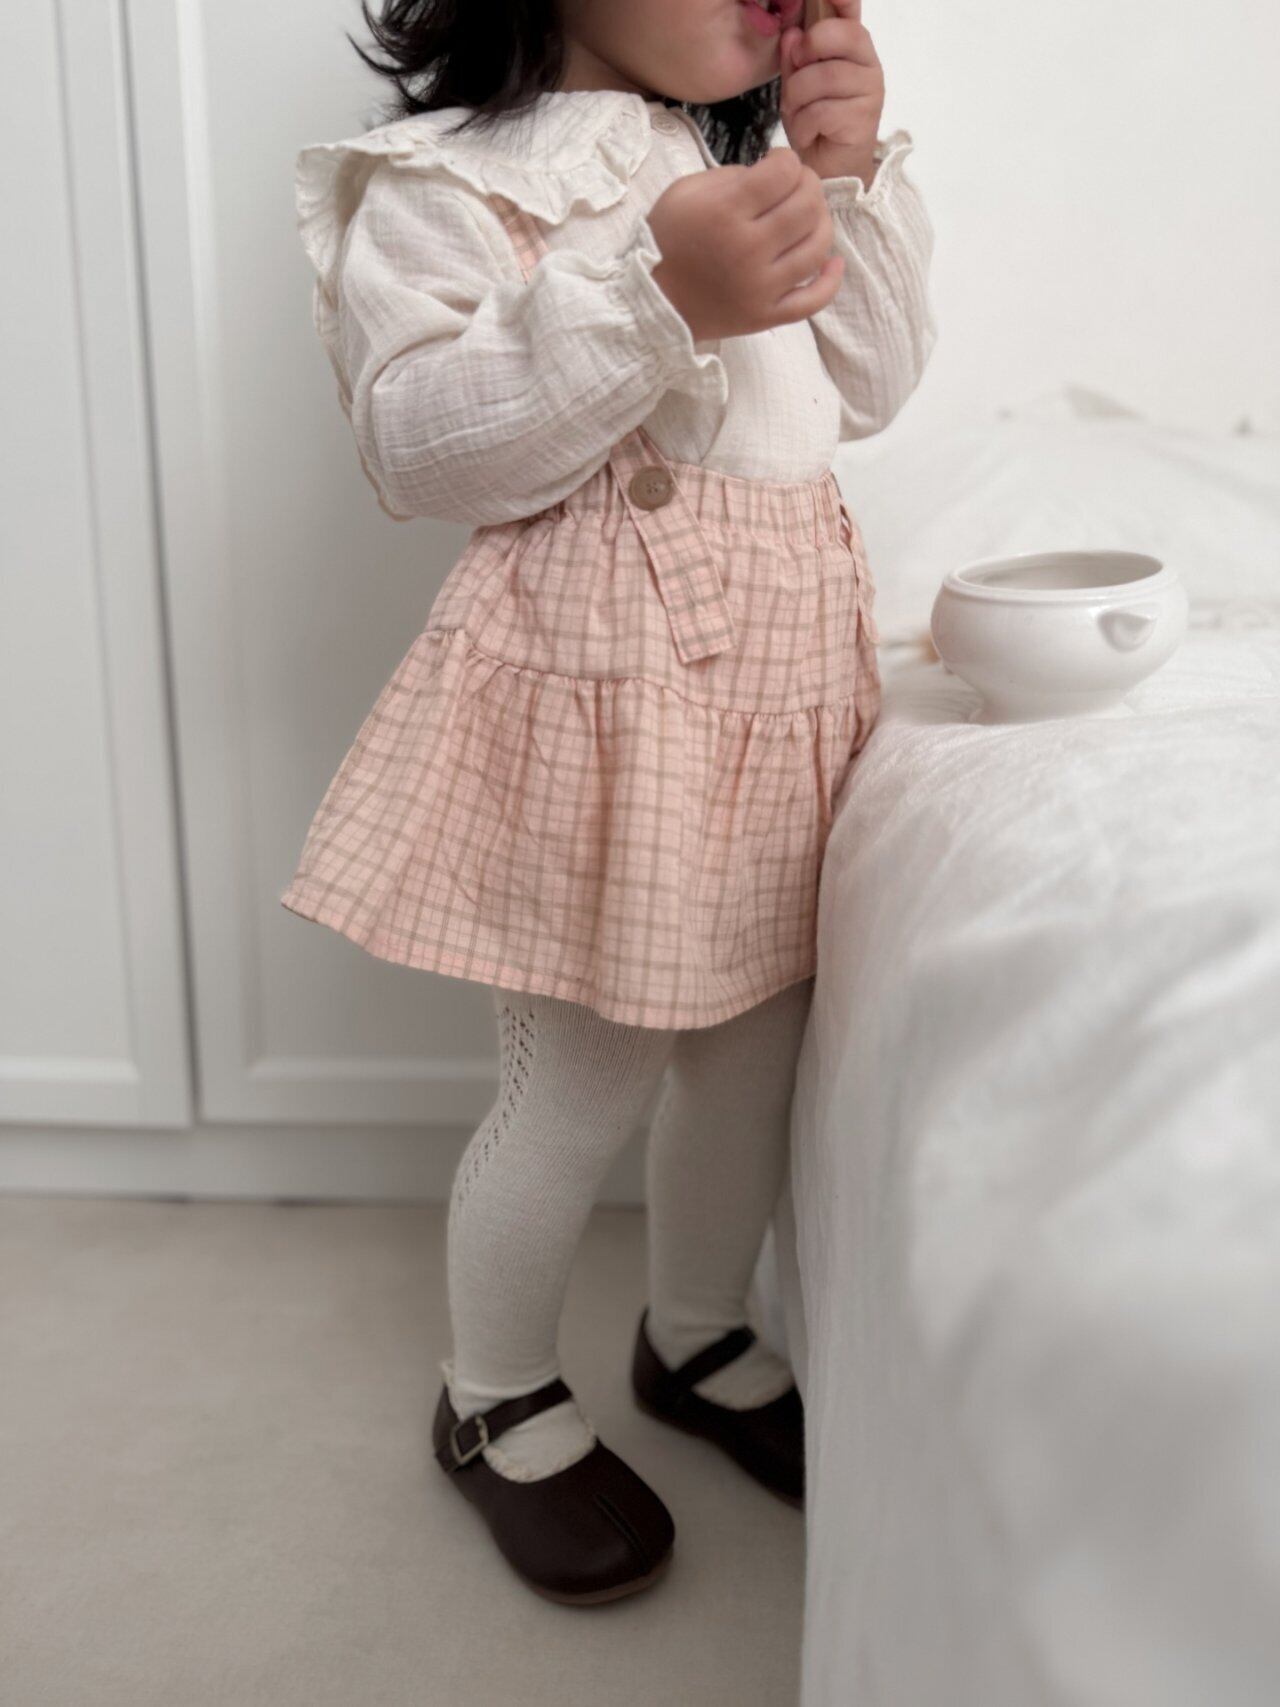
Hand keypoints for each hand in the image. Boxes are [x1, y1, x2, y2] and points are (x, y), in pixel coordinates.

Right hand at [646, 149, 844, 339]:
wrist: (650, 300)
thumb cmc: (667, 239)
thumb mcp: (686, 191)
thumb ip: (733, 176)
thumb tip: (774, 175)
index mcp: (726, 212)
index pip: (785, 171)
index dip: (787, 159)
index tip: (777, 165)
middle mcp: (748, 250)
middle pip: (808, 205)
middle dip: (809, 185)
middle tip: (796, 188)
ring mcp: (761, 287)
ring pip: (818, 246)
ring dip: (822, 223)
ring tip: (808, 218)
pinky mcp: (766, 316)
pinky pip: (814, 300)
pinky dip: (831, 280)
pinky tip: (833, 262)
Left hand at [778, 0, 884, 185]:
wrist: (828, 174)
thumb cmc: (814, 126)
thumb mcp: (796, 85)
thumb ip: (793, 58)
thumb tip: (791, 35)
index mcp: (853, 48)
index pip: (848, 11)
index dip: (836, 0)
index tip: (818, 2)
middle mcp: (868, 63)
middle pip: (835, 35)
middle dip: (805, 54)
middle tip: (795, 77)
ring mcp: (870, 90)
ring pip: (822, 76)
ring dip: (798, 99)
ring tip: (799, 115)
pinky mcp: (864, 119)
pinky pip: (821, 110)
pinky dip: (804, 126)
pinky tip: (809, 135)